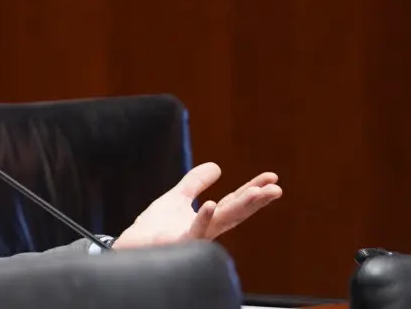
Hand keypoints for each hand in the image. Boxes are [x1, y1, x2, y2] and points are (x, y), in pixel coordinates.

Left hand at [112, 162, 281, 248]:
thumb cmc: (155, 226)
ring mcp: (195, 237)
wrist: (133, 244)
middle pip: (235, 212)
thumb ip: (195, 182)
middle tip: (276, 188)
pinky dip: (203, 219)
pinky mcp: (179, 242)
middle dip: (256, 201)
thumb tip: (217, 166)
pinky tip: (211, 205)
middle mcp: (206, 229)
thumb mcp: (177, 197)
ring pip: (222, 221)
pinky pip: (194, 231)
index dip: (252, 190)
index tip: (271, 178)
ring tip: (257, 193)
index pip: (234, 202)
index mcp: (208, 218)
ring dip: (241, 207)